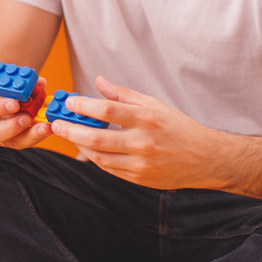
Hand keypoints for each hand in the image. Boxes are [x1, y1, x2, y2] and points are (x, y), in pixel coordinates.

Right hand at [0, 77, 51, 149]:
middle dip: (11, 127)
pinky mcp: (16, 142)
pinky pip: (27, 142)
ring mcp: (2, 137)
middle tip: (27, 118)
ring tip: (43, 126)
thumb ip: (24, 83)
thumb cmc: (9, 92)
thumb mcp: (12, 85)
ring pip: (12, 143)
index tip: (15, 104)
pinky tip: (48, 128)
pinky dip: (39, 135)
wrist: (11, 102)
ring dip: (29, 135)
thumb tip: (40, 82)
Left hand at [48, 76, 223, 189]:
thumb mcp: (154, 104)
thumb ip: (123, 94)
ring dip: (79, 145)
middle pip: (95, 137)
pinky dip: (95, 158)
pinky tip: (87, 148)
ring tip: (70, 135)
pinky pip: (108, 169)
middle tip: (56, 123)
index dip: (82, 106)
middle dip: (70, 130)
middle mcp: (142, 142)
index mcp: (146, 118)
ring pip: (98, 157)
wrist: (205, 159)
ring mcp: (140, 164)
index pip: (106, 110)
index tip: (69, 103)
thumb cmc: (178, 127)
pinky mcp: (139, 179)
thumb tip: (98, 82)